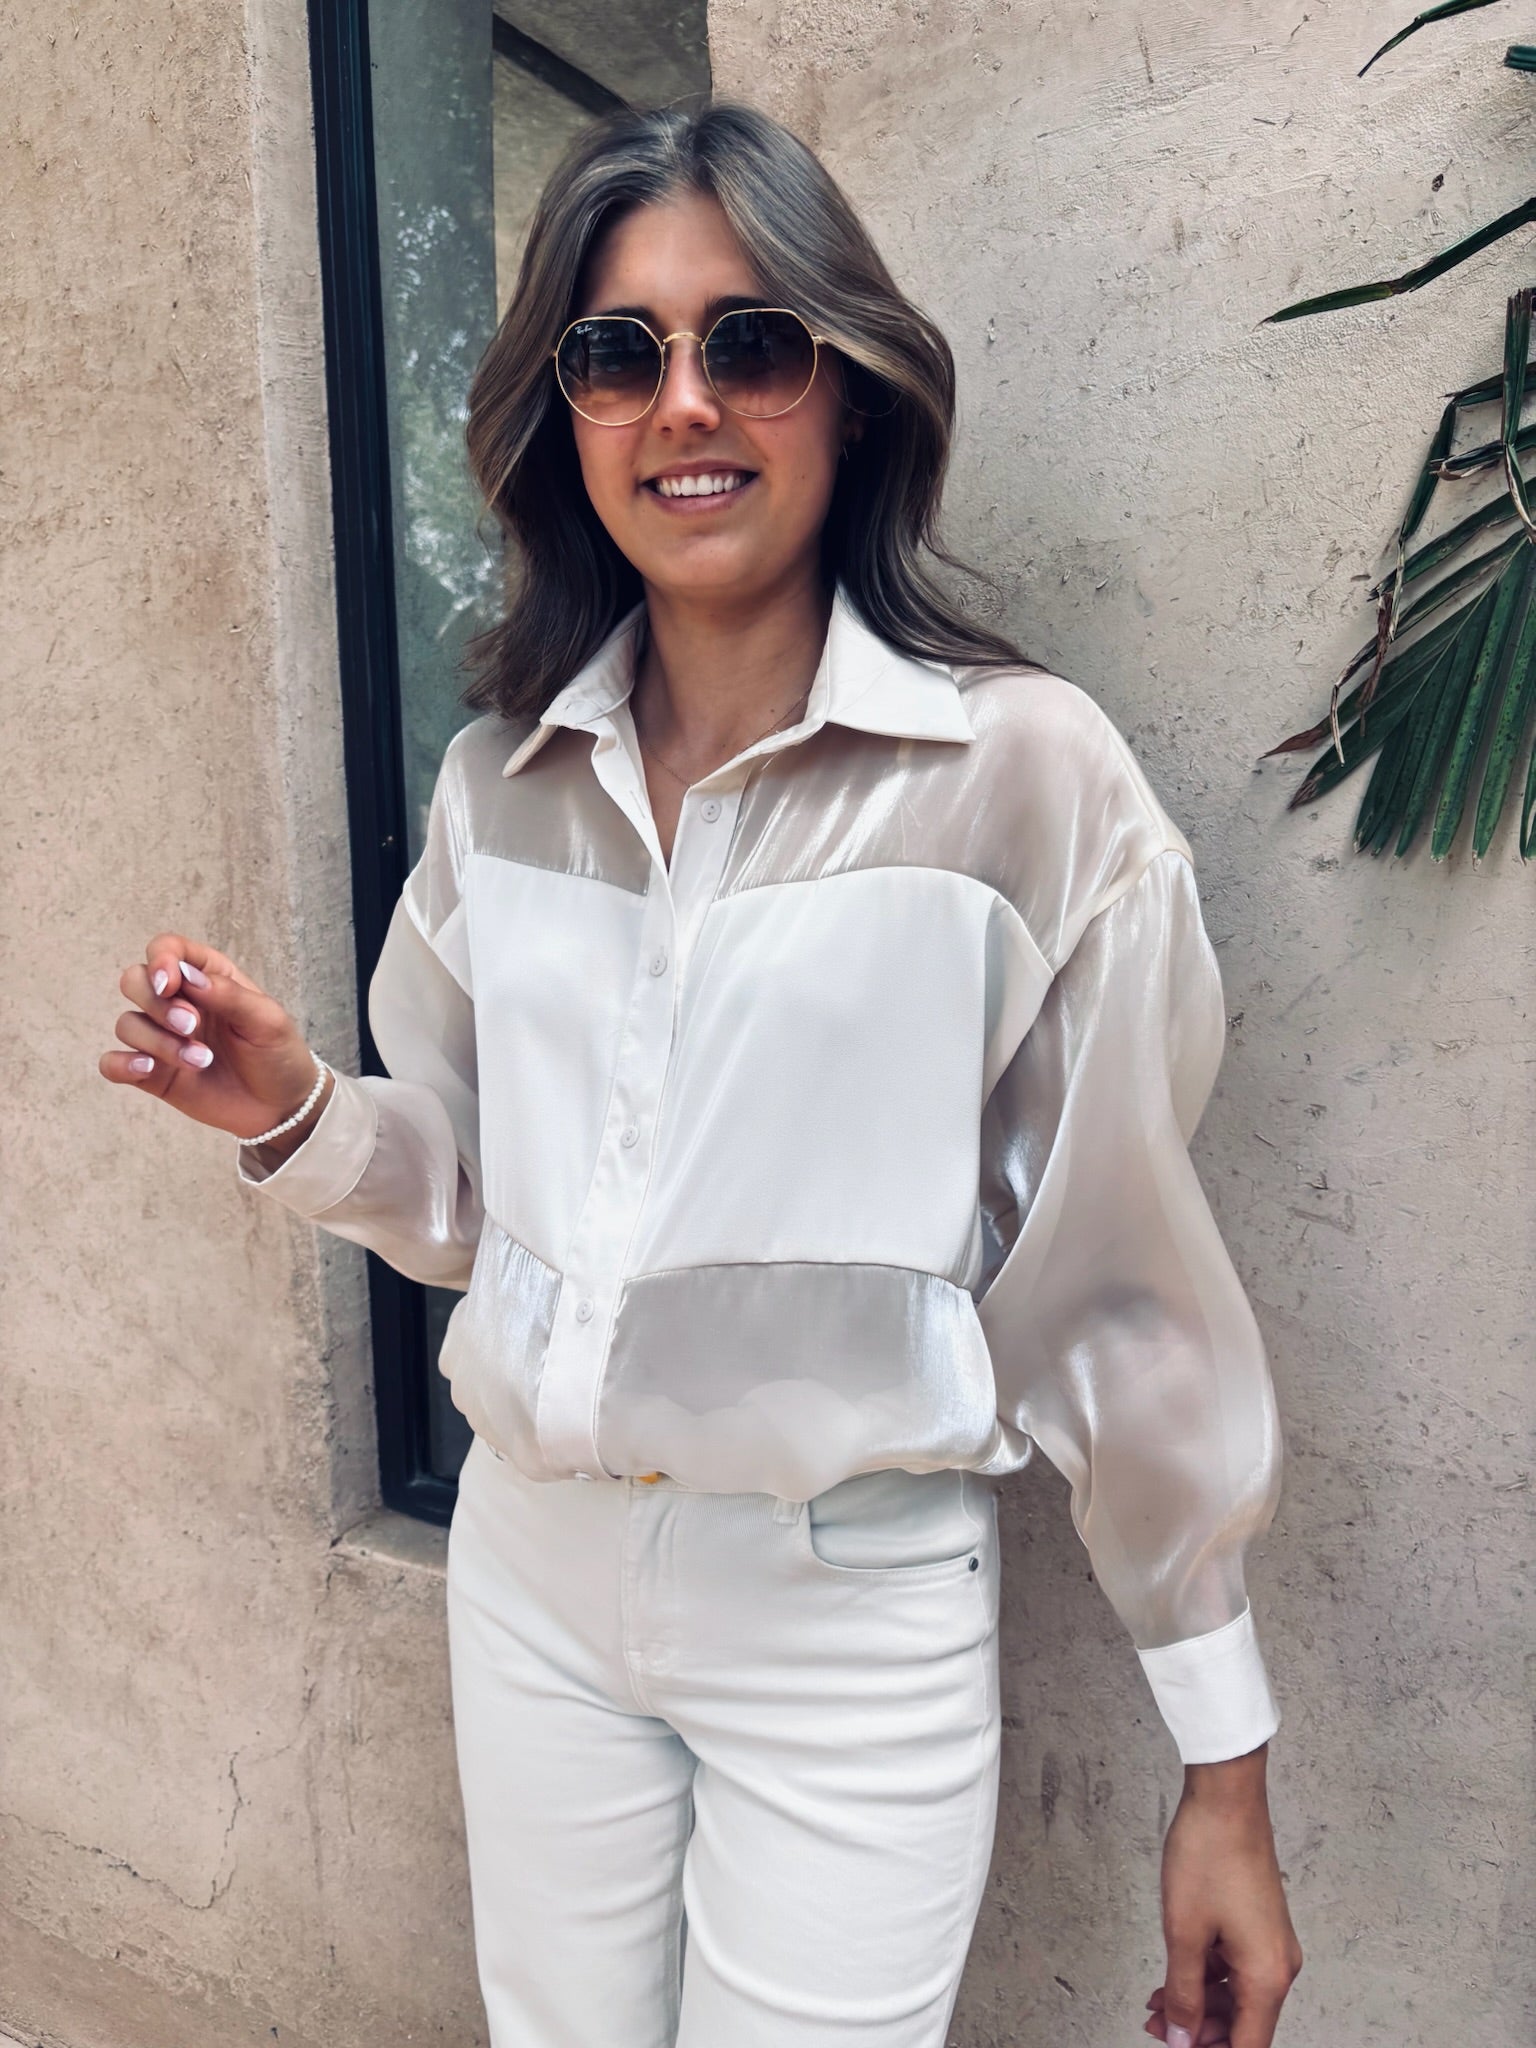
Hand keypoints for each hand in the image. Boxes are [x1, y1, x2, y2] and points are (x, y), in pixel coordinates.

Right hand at [100, 932, 333, 1148]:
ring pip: (127, 1023)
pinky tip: (149, 1069)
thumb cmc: (278, 1053)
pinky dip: (122, 1064)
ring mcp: (162, 1038)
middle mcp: (178, 1002)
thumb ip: (229, 995)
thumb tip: (188, 977)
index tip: (171, 983)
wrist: (281, 1106)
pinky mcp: (152, 1073)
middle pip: (134, 980)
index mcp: (207, 977)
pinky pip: (113, 1063)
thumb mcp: (268, 1020)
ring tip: (201, 1061)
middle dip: (156, 1002)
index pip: (166, 949)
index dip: (160, 959)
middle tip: (191, 1026)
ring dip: (158, 1041)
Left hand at [1143, 1745, 1302, 2047]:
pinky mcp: (1259, 1924)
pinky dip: (1207, 1978)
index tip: (1176, 2046)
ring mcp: (1270, 1944)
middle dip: (1200, 2031)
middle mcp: (1278, 1965)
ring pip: (1238, 1997)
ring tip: (1157, 2002)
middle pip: (1244, 2025)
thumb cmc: (1209, 1855)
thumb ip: (1182, 1993)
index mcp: (1268, 1976)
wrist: (1226, 1798)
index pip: (1247, 2046)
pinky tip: (1174, 1976)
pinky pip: (1236, 1969)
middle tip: (1157, 2024)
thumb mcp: (1184, 1933)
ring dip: (1200, 2005)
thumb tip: (1181, 2038)